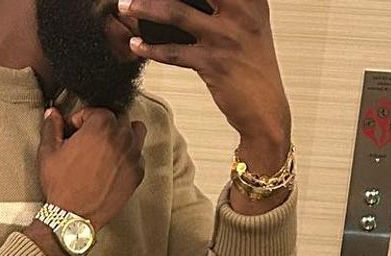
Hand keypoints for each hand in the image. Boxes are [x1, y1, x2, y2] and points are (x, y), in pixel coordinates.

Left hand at [116, 0, 291, 145]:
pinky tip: (136, 45)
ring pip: (176, 13)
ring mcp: (226, 36)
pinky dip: (151, 48)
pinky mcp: (213, 63)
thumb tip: (188, 1)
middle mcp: (240, 11)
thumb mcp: (250, 25)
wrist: (265, 108)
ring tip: (125, 5)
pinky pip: (174, 52)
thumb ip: (228, 6)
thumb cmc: (252, 66)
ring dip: (145, 7)